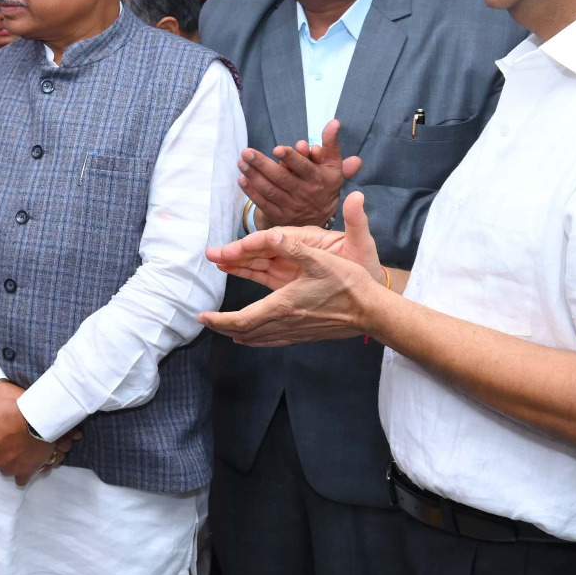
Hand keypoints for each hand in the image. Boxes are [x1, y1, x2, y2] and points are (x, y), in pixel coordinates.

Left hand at [0, 384, 81, 481]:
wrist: (34, 419)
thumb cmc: (9, 412)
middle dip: (0, 450)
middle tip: (11, 438)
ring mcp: (11, 468)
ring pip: (6, 468)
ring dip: (10, 462)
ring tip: (20, 450)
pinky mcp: (26, 471)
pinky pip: (21, 479)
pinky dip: (22, 474)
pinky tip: (25, 465)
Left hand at [200, 193, 385, 345]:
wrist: (372, 311)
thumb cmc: (349, 284)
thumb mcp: (321, 259)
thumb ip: (294, 246)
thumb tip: (272, 233)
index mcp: (283, 305)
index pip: (241, 320)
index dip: (219, 320)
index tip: (202, 317)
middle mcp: (285, 322)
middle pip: (244, 332)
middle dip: (222, 326)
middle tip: (205, 321)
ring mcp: (295, 331)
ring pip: (257, 338)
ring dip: (237, 332)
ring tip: (223, 327)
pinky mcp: (304, 334)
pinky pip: (272, 340)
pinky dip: (256, 338)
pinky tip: (253, 337)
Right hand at [210, 190, 383, 289]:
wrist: (370, 290)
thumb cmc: (366, 264)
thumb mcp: (363, 242)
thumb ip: (356, 221)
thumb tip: (355, 196)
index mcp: (311, 238)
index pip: (279, 238)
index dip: (259, 241)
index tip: (241, 246)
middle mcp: (297, 249)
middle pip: (263, 248)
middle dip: (239, 250)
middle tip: (214, 253)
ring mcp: (290, 263)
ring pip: (258, 260)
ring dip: (236, 259)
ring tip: (213, 259)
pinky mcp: (286, 278)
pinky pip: (261, 273)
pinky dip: (244, 270)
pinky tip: (227, 268)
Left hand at [239, 120, 362, 228]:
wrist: (321, 217)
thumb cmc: (324, 183)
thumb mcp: (333, 164)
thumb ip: (331, 143)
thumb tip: (334, 122)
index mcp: (317, 179)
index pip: (303, 168)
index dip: (291, 158)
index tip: (277, 149)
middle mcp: (303, 193)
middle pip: (281, 178)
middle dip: (263, 164)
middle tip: (247, 152)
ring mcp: (290, 206)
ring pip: (270, 190)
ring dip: (254, 176)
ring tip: (241, 162)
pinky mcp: (279, 216)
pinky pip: (263, 203)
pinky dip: (251, 192)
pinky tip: (242, 180)